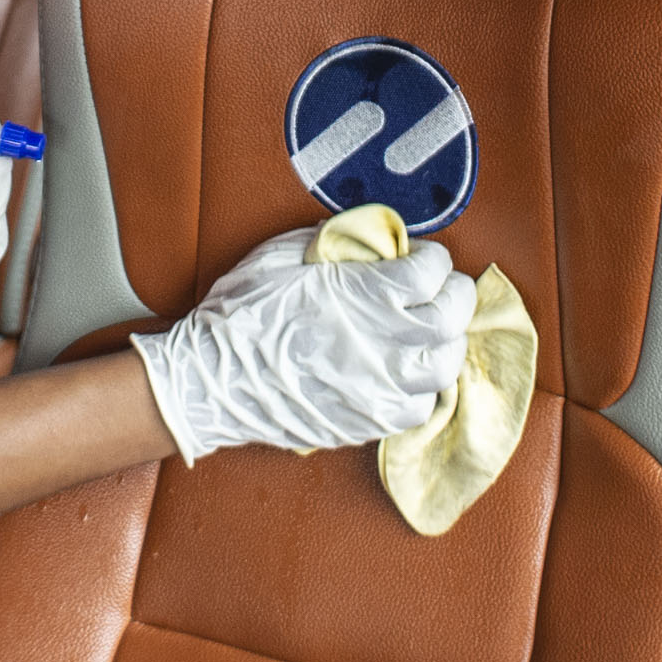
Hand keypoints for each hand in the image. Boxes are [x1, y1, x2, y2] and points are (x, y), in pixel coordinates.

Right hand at [132, 229, 473, 464]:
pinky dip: (420, 387)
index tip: (420, 258)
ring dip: (443, 343)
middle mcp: (384, 343)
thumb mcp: (284, 254)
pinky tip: (403, 372)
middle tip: (438, 290)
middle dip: (452, 295)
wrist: (209, 380)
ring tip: (426, 333)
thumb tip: (370, 240)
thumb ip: (338, 243)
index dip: (431, 258)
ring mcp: (379, 387)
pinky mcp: (368, 421)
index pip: (433, 271)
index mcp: (366, 295)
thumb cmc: (240, 315)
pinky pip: (419, 407)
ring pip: (445, 365)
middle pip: (452, 317)